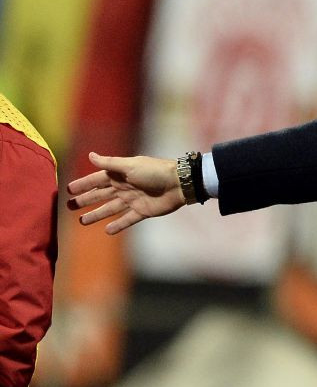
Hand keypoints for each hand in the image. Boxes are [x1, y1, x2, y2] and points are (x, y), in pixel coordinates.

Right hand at [67, 152, 187, 234]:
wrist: (179, 183)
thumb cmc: (154, 171)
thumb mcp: (130, 165)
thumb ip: (109, 163)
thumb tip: (90, 155)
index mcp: (120, 175)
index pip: (96, 180)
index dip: (83, 184)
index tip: (67, 189)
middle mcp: (125, 187)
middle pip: (100, 195)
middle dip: (85, 200)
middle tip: (69, 206)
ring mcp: (133, 200)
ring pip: (110, 209)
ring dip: (96, 214)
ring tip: (82, 221)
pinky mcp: (143, 211)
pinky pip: (127, 219)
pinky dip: (118, 225)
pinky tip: (107, 231)